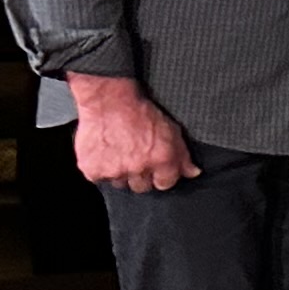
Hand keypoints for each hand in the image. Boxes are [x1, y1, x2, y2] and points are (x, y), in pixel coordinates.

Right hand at [65, 75, 196, 194]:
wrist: (108, 101)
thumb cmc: (140, 112)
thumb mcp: (171, 130)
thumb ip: (183, 155)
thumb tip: (193, 173)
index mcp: (161, 159)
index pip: (165, 184)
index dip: (162, 176)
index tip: (157, 170)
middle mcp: (138, 168)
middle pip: (142, 187)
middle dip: (141, 176)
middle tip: (135, 159)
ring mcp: (114, 171)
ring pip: (120, 184)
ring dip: (120, 173)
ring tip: (119, 153)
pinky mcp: (93, 171)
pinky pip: (99, 179)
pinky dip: (101, 169)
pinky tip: (105, 153)